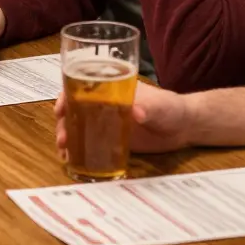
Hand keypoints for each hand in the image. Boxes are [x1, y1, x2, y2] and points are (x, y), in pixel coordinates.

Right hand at [55, 82, 191, 156]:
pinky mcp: (109, 140)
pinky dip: (77, 149)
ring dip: (67, 136)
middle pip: (73, 108)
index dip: (66, 96)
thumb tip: (136, 112)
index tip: (60, 109)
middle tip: (62, 137)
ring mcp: (105, 122)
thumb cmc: (171, 108)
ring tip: (64, 151)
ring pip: (77, 126)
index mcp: (111, 88)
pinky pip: (88, 143)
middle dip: (62, 121)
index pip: (81, 86)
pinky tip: (71, 159)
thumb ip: (149, 107)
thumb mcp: (161, 106)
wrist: (184, 128)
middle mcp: (103, 104)